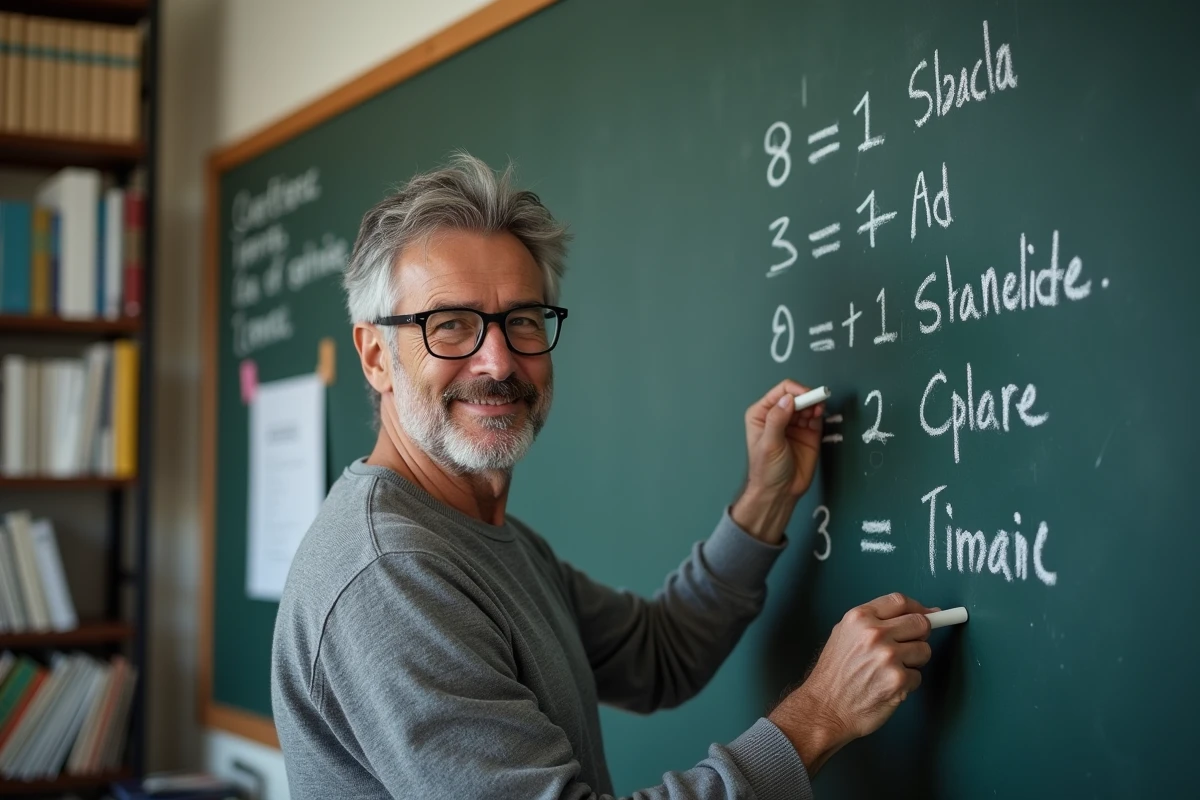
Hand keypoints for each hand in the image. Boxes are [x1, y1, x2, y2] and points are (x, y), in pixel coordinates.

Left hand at [730, 380, 824, 541]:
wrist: (780, 492)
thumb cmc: (767, 468)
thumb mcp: (769, 443)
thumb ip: (777, 420)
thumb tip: (789, 399)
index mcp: (762, 413)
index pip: (781, 392)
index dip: (795, 390)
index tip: (807, 396)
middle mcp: (779, 415)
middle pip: (796, 396)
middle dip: (807, 397)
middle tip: (816, 404)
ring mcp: (795, 423)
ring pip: (807, 404)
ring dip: (814, 404)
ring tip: (818, 412)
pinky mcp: (809, 433)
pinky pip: (816, 416)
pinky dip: (819, 413)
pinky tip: (820, 415)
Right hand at [768, 593, 935, 774]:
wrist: (825, 708)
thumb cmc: (834, 675)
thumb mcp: (844, 634)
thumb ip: (874, 621)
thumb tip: (912, 614)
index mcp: (859, 618)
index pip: (899, 601)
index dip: (918, 608)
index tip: (927, 614)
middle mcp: (874, 633)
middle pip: (920, 623)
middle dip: (920, 636)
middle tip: (908, 647)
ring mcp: (887, 656)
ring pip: (924, 650)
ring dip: (913, 662)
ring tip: (890, 670)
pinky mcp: (898, 680)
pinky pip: (918, 676)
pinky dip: (906, 683)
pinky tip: (887, 686)